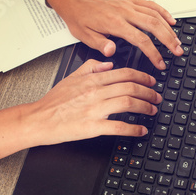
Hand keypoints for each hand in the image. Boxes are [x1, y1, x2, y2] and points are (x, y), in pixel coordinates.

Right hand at [0, 60, 160, 159]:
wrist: (37, 119)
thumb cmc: (53, 102)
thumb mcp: (71, 77)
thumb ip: (90, 67)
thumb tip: (108, 63)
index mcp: (92, 79)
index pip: (124, 74)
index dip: (142, 77)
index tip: (151, 82)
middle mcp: (95, 92)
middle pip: (130, 87)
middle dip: (148, 92)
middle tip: (157, 97)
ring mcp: (94, 109)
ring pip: (128, 103)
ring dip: (145, 106)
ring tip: (152, 110)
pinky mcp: (91, 127)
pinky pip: (117, 127)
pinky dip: (133, 129)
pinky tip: (141, 131)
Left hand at [46, 0, 183, 69]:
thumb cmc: (78, 17)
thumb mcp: (83, 35)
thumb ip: (99, 44)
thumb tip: (112, 52)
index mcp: (114, 23)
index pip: (140, 39)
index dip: (153, 52)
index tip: (160, 63)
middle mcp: (125, 12)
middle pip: (154, 25)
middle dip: (169, 40)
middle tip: (178, 51)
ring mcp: (128, 5)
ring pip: (155, 15)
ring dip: (169, 28)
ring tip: (178, 41)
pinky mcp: (129, 2)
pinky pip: (150, 5)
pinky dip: (163, 12)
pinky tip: (171, 20)